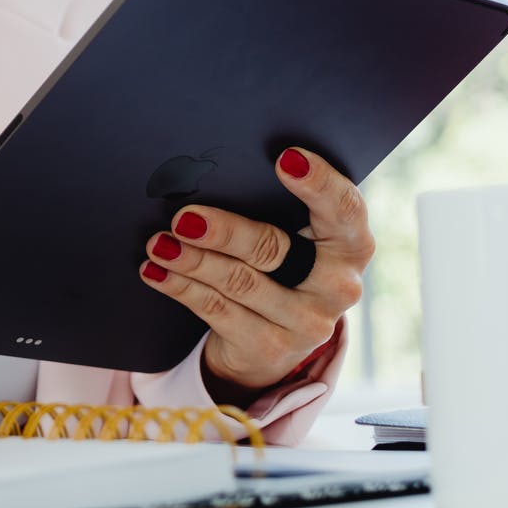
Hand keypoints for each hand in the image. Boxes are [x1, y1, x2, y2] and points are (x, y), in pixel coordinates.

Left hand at [138, 146, 370, 392]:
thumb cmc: (281, 265)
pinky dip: (182, 286)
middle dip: (224, 232)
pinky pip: (218, 311)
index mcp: (351, 245)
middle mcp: (338, 286)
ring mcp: (306, 323)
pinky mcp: (272, 348)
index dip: (319, 182)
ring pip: (239, 283)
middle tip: (184, 218)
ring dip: (192, 260)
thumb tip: (209, 175)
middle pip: (274, 249)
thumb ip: (273, 207)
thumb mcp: (293, 237)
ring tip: (160, 243)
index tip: (285, 158)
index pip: (344, 209)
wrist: (275, 338)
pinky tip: (157, 270)